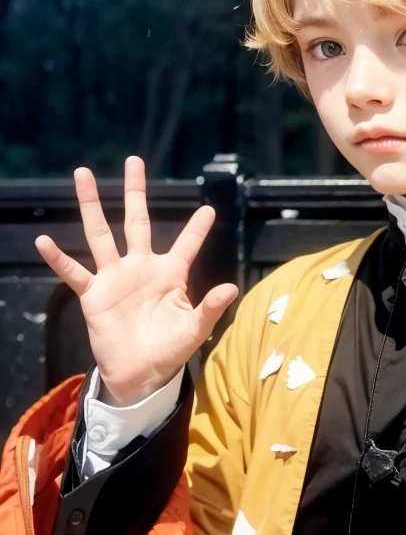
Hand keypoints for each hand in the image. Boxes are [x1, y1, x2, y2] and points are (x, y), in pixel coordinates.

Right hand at [35, 156, 238, 406]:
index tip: (209, 209)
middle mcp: (141, 268)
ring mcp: (115, 278)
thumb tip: (231, 287)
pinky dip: (59, 259)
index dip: (197, 228)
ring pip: (101, 234)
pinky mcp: (94, 295)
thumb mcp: (195, 330)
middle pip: (137, 221)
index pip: (187, 245)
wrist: (141, 374)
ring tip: (83, 174)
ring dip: (91, 205)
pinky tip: (45, 241)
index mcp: (170, 274)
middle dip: (135, 192)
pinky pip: (74, 273)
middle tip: (134, 161)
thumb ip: (211, 308)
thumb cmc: (170, 351)